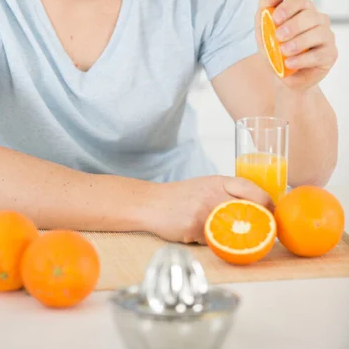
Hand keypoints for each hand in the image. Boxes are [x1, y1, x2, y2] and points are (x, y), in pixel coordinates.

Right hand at [145, 175, 273, 244]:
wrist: (150, 203)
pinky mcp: (193, 226)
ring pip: (231, 229)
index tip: (274, 214)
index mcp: (218, 181)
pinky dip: (210, 243)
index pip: (252, 189)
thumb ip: (226, 195)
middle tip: (264, 234)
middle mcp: (213, 193)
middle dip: (259, 225)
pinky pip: (212, 240)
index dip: (267, 203)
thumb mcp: (205, 187)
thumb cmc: (181, 197)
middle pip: (247, 210)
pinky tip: (200, 238)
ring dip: (234, 238)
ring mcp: (204, 209)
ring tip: (234, 241)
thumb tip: (256, 211)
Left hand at [256, 0, 337, 90]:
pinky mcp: (330, 54)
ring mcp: (326, 36)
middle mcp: (317, 20)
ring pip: (318, 33)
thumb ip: (265, 8)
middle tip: (278, 37)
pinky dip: (302, 59)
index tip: (275, 20)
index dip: (287, 8)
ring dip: (298, 42)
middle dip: (293, 26)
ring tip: (283, 52)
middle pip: (310, 16)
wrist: (279, 74)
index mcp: (302, 11)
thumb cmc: (273, 48)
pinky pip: (319, 54)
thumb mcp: (263, 29)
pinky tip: (289, 63)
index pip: (299, 1)